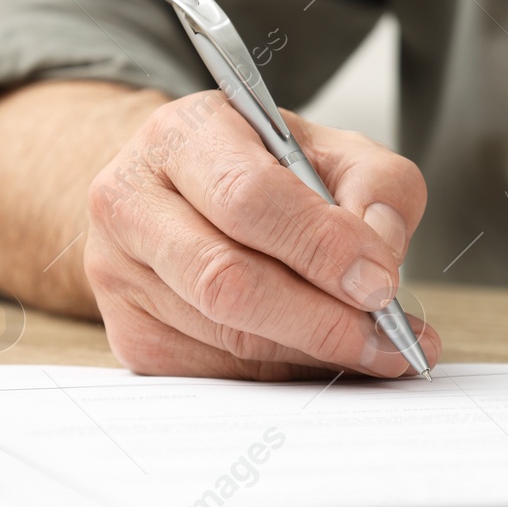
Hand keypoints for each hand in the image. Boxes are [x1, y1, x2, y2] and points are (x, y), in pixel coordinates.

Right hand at [83, 91, 439, 378]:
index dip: (321, 247)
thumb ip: (377, 186)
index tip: (380, 282)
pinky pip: (219, 370)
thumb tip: (380, 260)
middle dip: (322, 318)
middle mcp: (132, 202)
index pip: (248, 198)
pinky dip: (285, 370)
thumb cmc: (266, 168)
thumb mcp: (333, 149)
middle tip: (388, 337)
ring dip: (313, 352)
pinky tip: (323, 353)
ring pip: (227, 337)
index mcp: (184, 136)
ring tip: (376, 349)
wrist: (185, 192)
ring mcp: (119, 274)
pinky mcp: (131, 335)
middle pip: (227, 280)